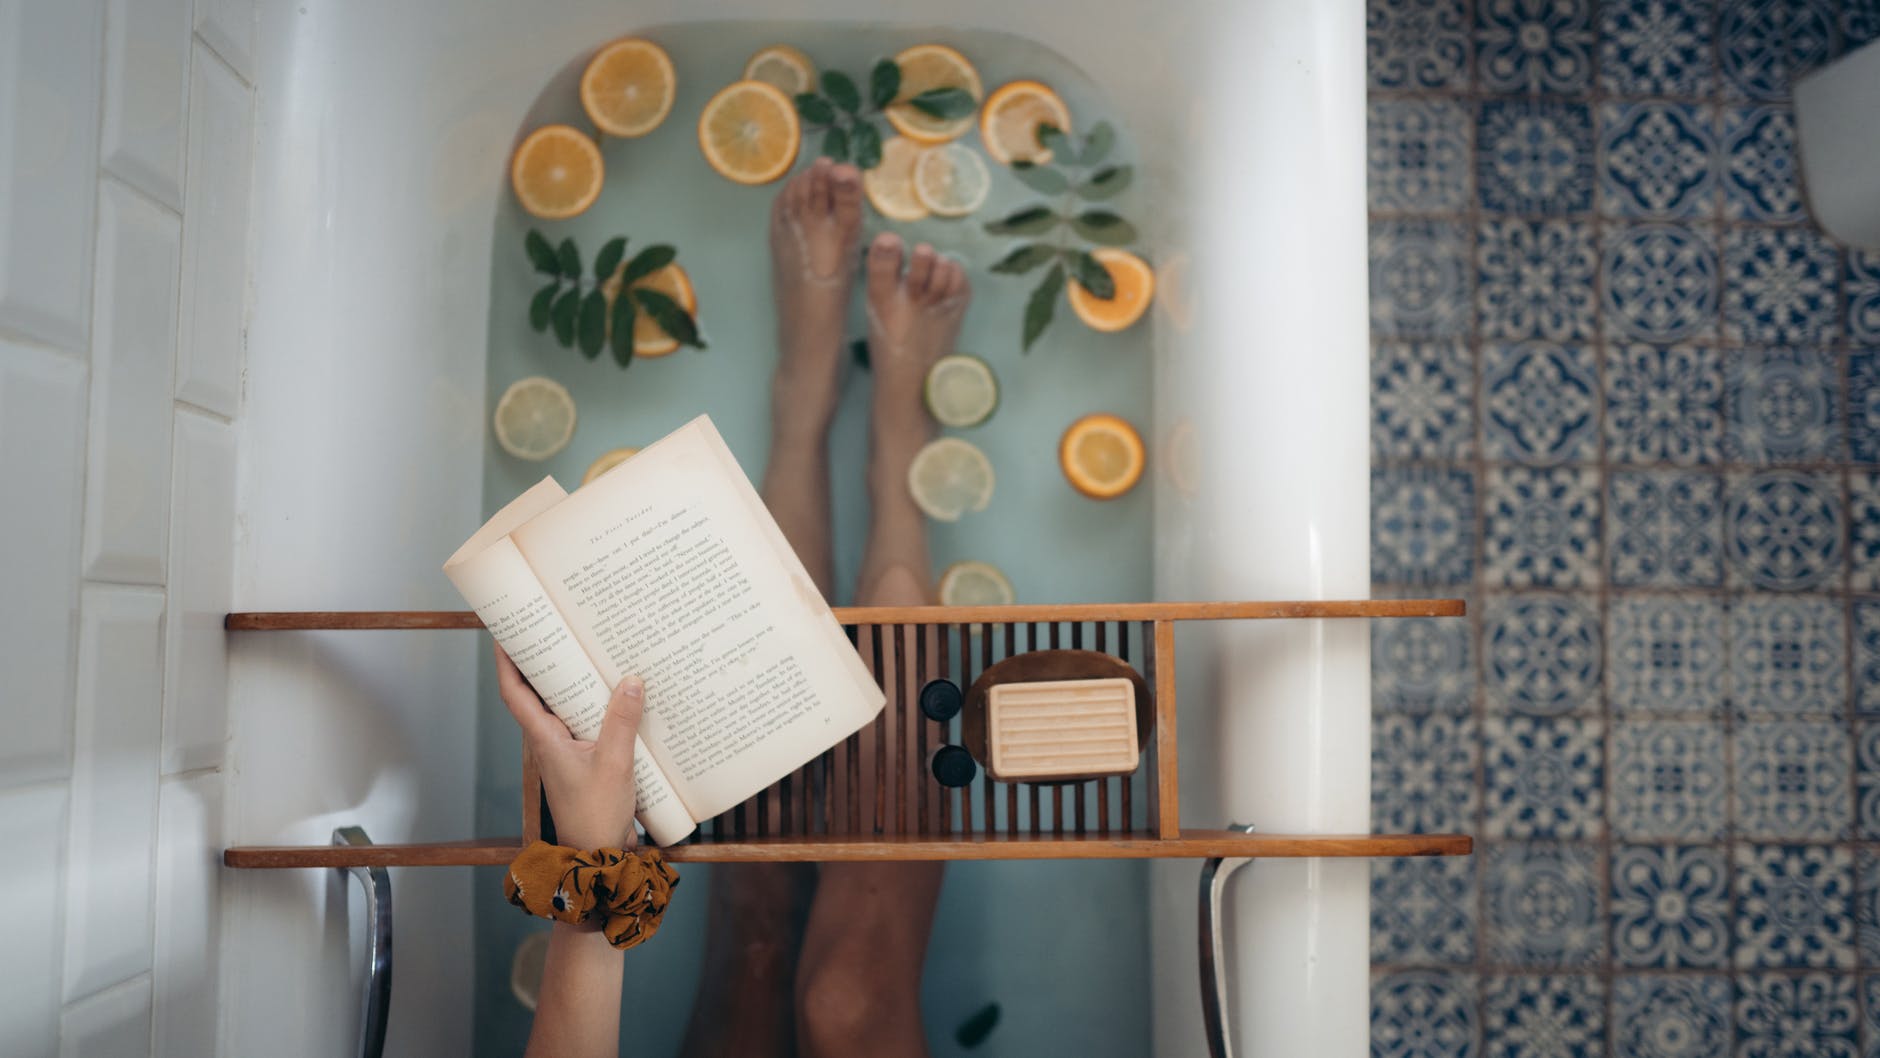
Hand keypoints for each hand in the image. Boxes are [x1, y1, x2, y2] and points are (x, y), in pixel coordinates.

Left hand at [495, 644, 643, 849]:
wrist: (598, 854)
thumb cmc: (595, 815)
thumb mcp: (614, 763)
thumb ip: (622, 720)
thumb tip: (632, 680)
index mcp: (544, 739)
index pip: (514, 693)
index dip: (505, 662)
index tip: (505, 632)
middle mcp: (549, 741)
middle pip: (537, 693)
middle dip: (542, 661)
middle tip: (555, 629)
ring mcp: (566, 751)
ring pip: (563, 708)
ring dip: (572, 683)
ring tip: (588, 653)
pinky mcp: (586, 760)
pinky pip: (586, 724)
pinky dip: (597, 706)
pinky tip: (618, 696)